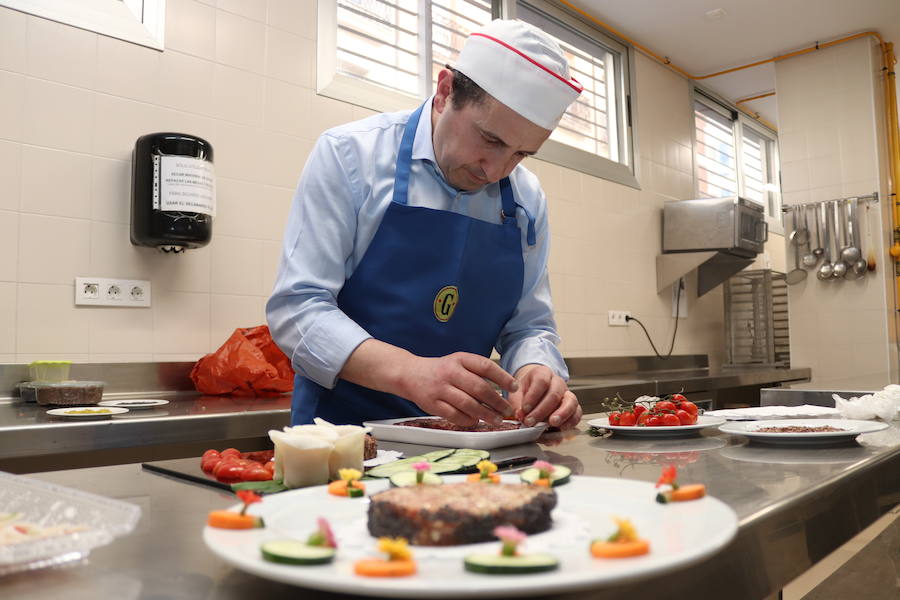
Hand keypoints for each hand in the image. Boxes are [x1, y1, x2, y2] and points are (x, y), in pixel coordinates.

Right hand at [398, 352, 517, 426]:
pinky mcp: (432, 404)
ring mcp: (440, 388)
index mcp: (460, 359)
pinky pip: (454, 415)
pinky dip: (468, 420)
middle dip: (497, 401)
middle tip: (507, 410)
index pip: (486, 366)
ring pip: (468, 404)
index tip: (514, 387)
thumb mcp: (459, 362)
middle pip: (479, 388)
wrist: (410, 374)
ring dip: (486, 414)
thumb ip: (478, 372)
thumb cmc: (441, 370)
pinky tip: (476, 422)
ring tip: (497, 420)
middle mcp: (450, 372)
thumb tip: (503, 389)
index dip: (503, 377)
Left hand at [509, 364, 581, 429]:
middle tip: (531, 421)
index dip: (533, 396)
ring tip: (552, 424)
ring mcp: (567, 394)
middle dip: (542, 410)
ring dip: (561, 415)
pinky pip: (577, 414)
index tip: (524, 409)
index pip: (541, 381)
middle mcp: (558, 382)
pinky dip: (570, 423)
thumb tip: (520, 416)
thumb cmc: (526, 391)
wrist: (534, 390)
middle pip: (554, 394)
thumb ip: (517, 403)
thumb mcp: (517, 393)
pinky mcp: (573, 407)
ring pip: (571, 402)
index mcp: (543, 373)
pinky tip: (561, 429)